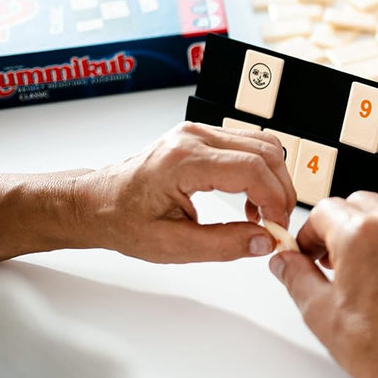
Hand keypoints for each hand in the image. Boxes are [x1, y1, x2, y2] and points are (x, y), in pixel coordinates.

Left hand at [80, 121, 295, 262]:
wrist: (96, 202)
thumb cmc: (122, 220)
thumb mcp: (171, 246)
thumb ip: (223, 244)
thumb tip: (263, 242)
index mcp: (183, 160)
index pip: (251, 169)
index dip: (275, 199)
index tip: (277, 227)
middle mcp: (194, 137)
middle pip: (265, 151)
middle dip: (281, 190)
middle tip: (277, 224)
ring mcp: (198, 132)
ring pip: (262, 144)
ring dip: (273, 179)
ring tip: (263, 213)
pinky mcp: (202, 136)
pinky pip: (248, 145)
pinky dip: (261, 171)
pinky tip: (250, 199)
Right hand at [268, 194, 377, 377]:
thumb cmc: (375, 346)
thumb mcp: (318, 309)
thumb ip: (296, 275)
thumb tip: (284, 261)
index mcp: (361, 233)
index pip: (326, 210)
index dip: (309, 232)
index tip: (307, 253)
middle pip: (360, 204)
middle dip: (341, 225)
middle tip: (331, 258)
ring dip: (372, 236)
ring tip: (361, 273)